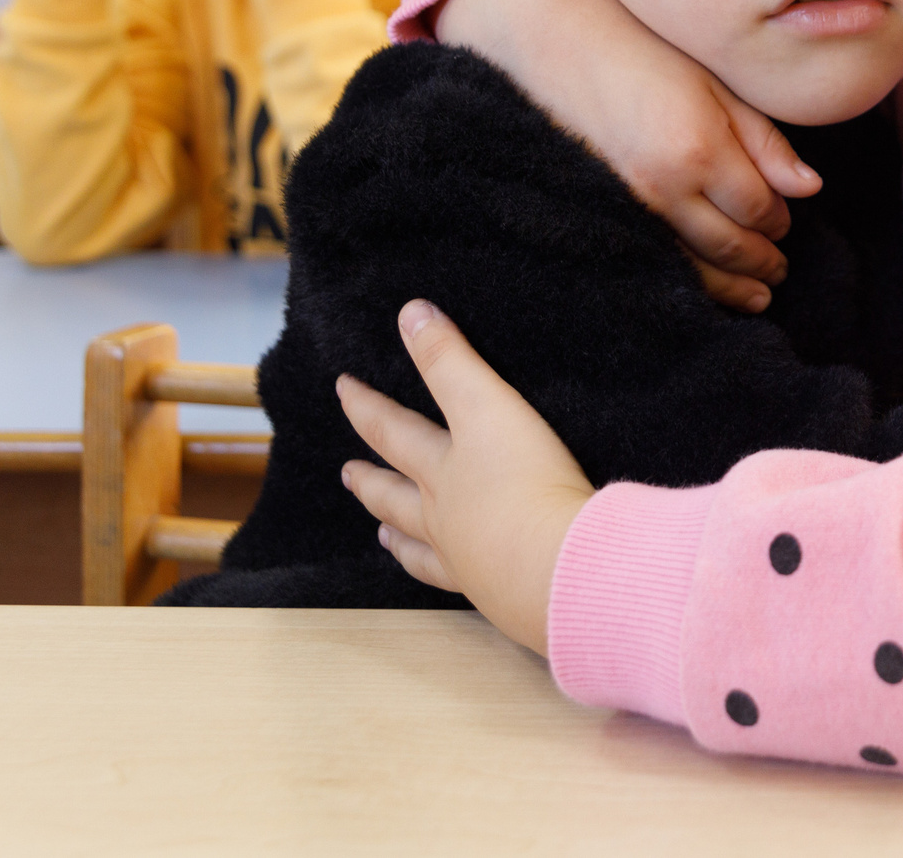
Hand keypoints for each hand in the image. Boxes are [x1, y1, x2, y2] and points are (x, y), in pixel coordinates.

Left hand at [338, 299, 594, 655]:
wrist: (558, 568)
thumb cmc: (528, 484)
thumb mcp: (490, 407)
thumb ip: (452, 360)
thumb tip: (410, 311)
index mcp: (442, 469)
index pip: (393, 431)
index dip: (367, 405)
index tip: (343, 386)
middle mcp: (444, 516)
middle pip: (396, 493)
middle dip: (371, 479)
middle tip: (347, 473)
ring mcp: (466, 559)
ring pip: (419, 543)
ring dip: (397, 533)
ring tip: (382, 533)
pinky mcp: (497, 591)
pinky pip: (457, 582)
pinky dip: (442, 575)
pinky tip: (451, 575)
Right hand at [435, 0, 821, 311]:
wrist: (562, 49)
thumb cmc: (647, 56)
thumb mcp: (716, 85)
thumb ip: (763, 140)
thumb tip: (810, 189)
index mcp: (700, 150)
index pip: (758, 209)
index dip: (779, 222)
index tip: (786, 224)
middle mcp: (665, 187)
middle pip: (730, 245)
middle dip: (761, 262)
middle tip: (779, 270)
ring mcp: (630, 207)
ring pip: (693, 266)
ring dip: (731, 286)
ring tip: (756, 295)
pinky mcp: (602, 215)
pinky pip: (654, 261)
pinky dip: (686, 279)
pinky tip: (704, 284)